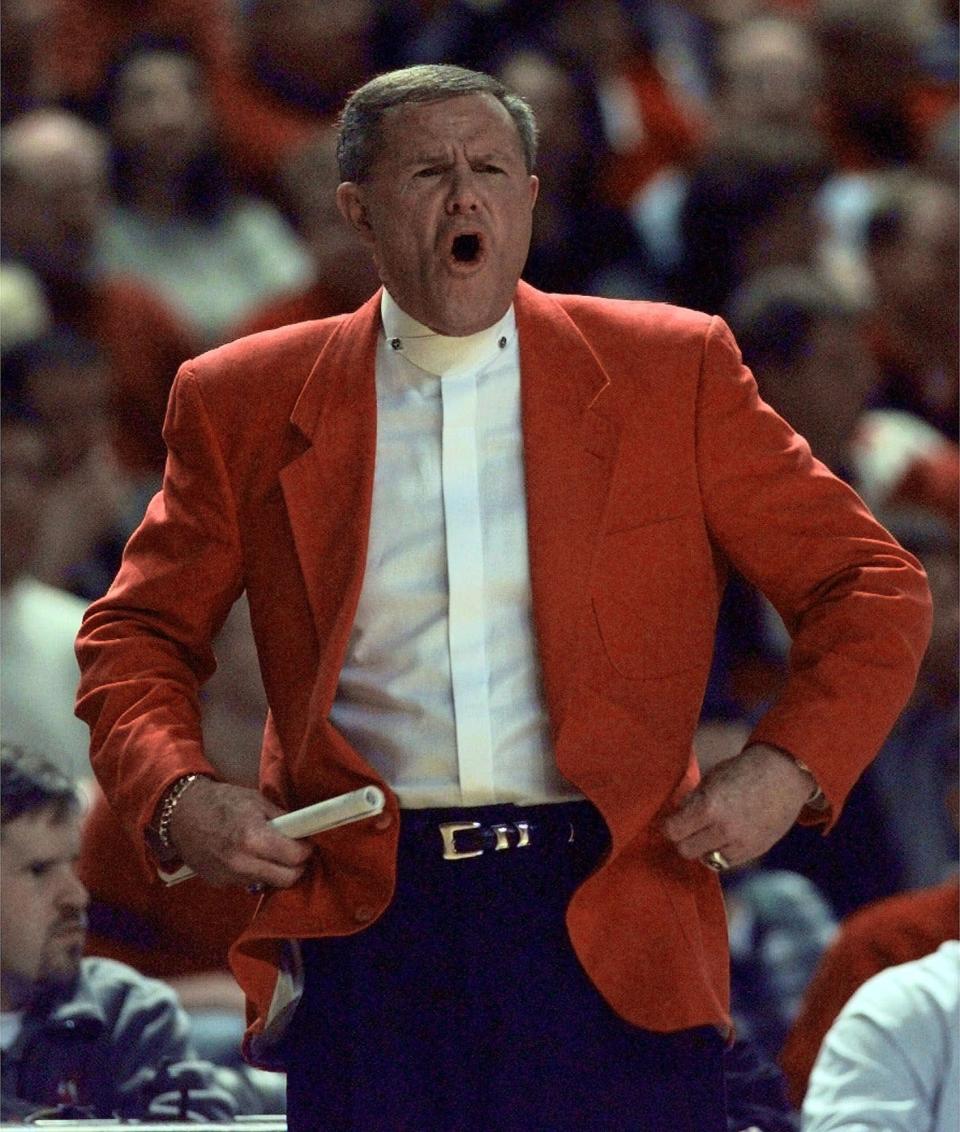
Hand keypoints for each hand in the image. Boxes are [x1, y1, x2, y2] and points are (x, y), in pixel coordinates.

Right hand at [167, 777, 311, 887]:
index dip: (305, 849)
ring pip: (268, 883)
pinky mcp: (219, 884)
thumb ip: (282, 819)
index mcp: (254, 838)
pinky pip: (248, 882)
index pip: (295, 858)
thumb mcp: (257, 801)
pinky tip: (246, 855)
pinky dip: (254, 872)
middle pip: (287, 879)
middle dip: (296, 866)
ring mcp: (229, 877)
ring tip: (267, 851)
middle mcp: (242, 863)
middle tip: (293, 852)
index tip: (305, 842)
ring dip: (274, 871)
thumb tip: (303, 831)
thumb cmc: (222, 801)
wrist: (181, 814)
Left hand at [660, 743, 815, 869]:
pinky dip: (721, 852)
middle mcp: (724, 829)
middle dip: (683, 838)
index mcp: (709, 806)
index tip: (670, 821)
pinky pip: (727, 863)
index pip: (672, 831)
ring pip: (706, 859)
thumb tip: (675, 816)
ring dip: (703, 847)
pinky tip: (725, 837)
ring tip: (709, 831)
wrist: (783, 774)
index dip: (668, 826)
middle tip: (687, 828)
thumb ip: (692, 800)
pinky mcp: (755, 851)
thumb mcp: (711, 779)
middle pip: (685, 850)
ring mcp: (741, 843)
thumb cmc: (743, 770)